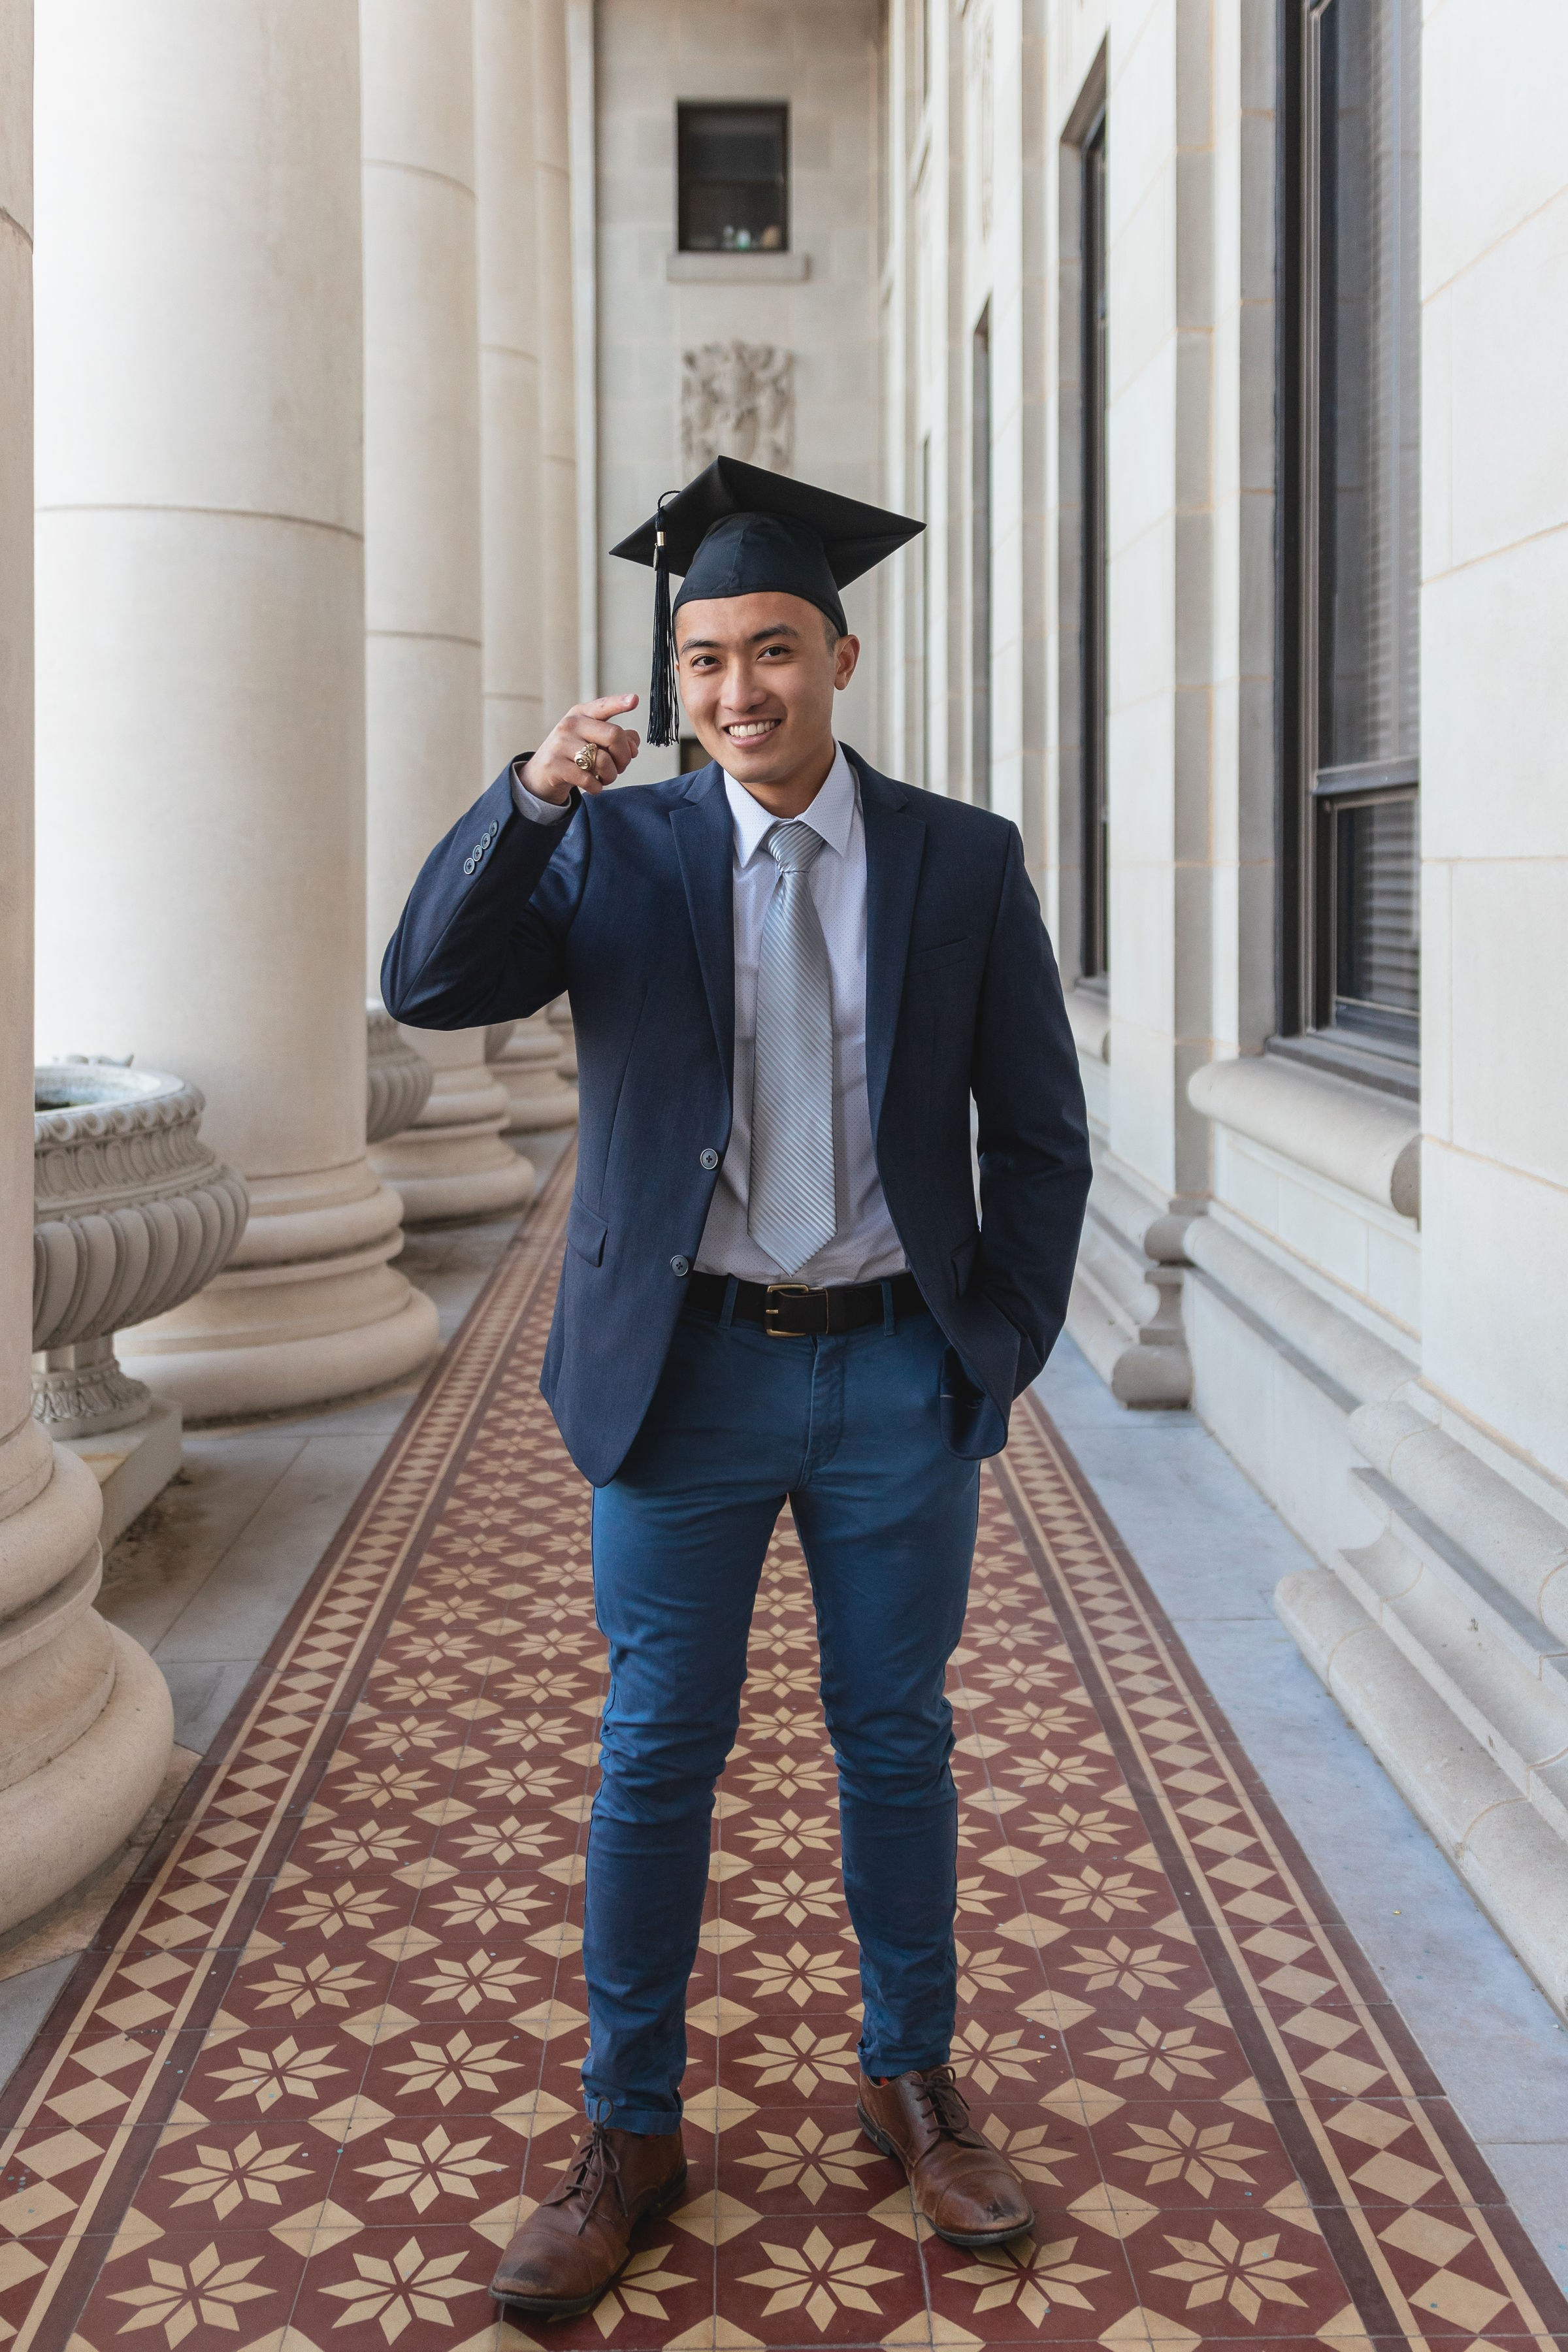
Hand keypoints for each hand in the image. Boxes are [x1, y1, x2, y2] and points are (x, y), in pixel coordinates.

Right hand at [520, 695, 640, 803]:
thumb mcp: (592, 741)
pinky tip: (593, 786)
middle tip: (620, 767)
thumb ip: (616, 739)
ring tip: (604, 778)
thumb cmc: (573, 756)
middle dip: (624, 757)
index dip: (620, 703)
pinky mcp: (555, 765)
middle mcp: (571, 725)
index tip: (635, 700)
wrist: (540, 774)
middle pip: (614, 735)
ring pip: (603, 760)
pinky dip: (597, 787)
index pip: (603, 706)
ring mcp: (561, 744)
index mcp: (582, 714)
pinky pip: (588, 779)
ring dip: (611, 776)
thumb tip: (633, 745)